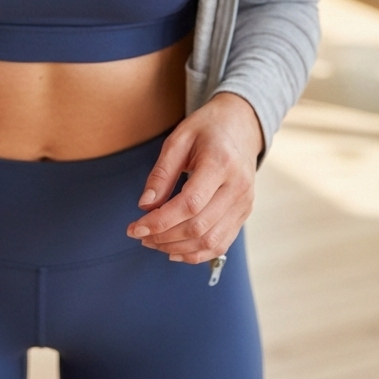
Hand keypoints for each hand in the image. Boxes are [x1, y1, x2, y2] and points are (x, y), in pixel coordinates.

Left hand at [126, 93, 262, 262]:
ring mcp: (244, 203)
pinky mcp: (244, 214)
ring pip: (211, 242)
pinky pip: (221, 244)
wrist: (241, 125)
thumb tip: (145, 205)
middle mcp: (238, 187)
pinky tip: (174, 250)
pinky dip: (196, 253)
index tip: (134, 228)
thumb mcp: (179, 139)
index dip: (160, 221)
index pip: (190, 204)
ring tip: (153, 242)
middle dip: (164, 237)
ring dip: (177, 248)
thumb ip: (161, 173)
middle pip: (199, 227)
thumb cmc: (207, 128)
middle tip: (139, 234)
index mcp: (221, 163)